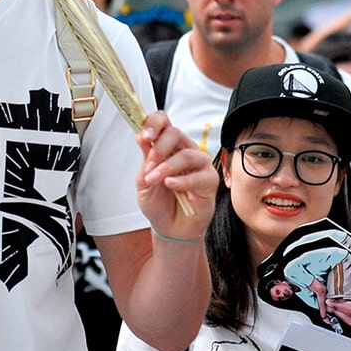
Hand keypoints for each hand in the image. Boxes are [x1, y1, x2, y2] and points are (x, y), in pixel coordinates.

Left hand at [136, 111, 217, 242]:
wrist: (169, 228)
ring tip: (154, 180)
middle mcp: (185, 150)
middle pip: (176, 133)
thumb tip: (140, 136)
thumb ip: (145, 160)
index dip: (154, 124)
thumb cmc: (158, 202)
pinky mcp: (210, 180)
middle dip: (159, 147)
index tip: (144, 136)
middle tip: (149, 165)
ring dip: (167, 167)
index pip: (164, 122)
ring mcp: (199, 164)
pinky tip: (170, 185)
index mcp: (167, 145)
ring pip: (187, 154)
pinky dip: (182, 180)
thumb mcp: (144, 181)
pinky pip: (199, 175)